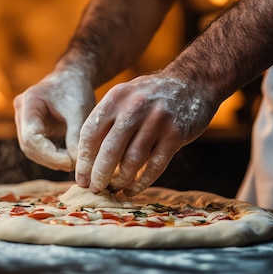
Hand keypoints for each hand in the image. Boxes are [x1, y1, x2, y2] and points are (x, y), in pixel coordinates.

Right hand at [14, 69, 95, 170]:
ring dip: (50, 160)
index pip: (31, 137)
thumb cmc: (76, 89)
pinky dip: (51, 156)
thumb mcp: (79, 111)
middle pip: (28, 146)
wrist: (73, 77)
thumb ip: (75, 136)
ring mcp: (23, 120)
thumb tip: (74, 164)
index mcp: (28, 102)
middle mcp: (21, 112)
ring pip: (31, 150)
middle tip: (73, 165)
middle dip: (50, 159)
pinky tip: (67, 158)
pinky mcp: (31, 127)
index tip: (70, 162)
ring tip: (72, 163)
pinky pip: (37, 147)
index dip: (49, 154)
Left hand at [74, 73, 216, 195]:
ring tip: (113, 190)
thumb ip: (107, 120)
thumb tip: (87, 159)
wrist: (192, 83)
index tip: (80, 178)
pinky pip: (154, 166)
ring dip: (120, 180)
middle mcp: (135, 107)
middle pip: (110, 150)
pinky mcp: (175, 134)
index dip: (84, 159)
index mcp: (116, 97)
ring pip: (132, 161)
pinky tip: (131, 190)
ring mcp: (157, 120)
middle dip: (99, 175)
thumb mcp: (125, 97)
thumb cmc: (150, 96)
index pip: (91, 132)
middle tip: (94, 189)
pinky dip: (141, 182)